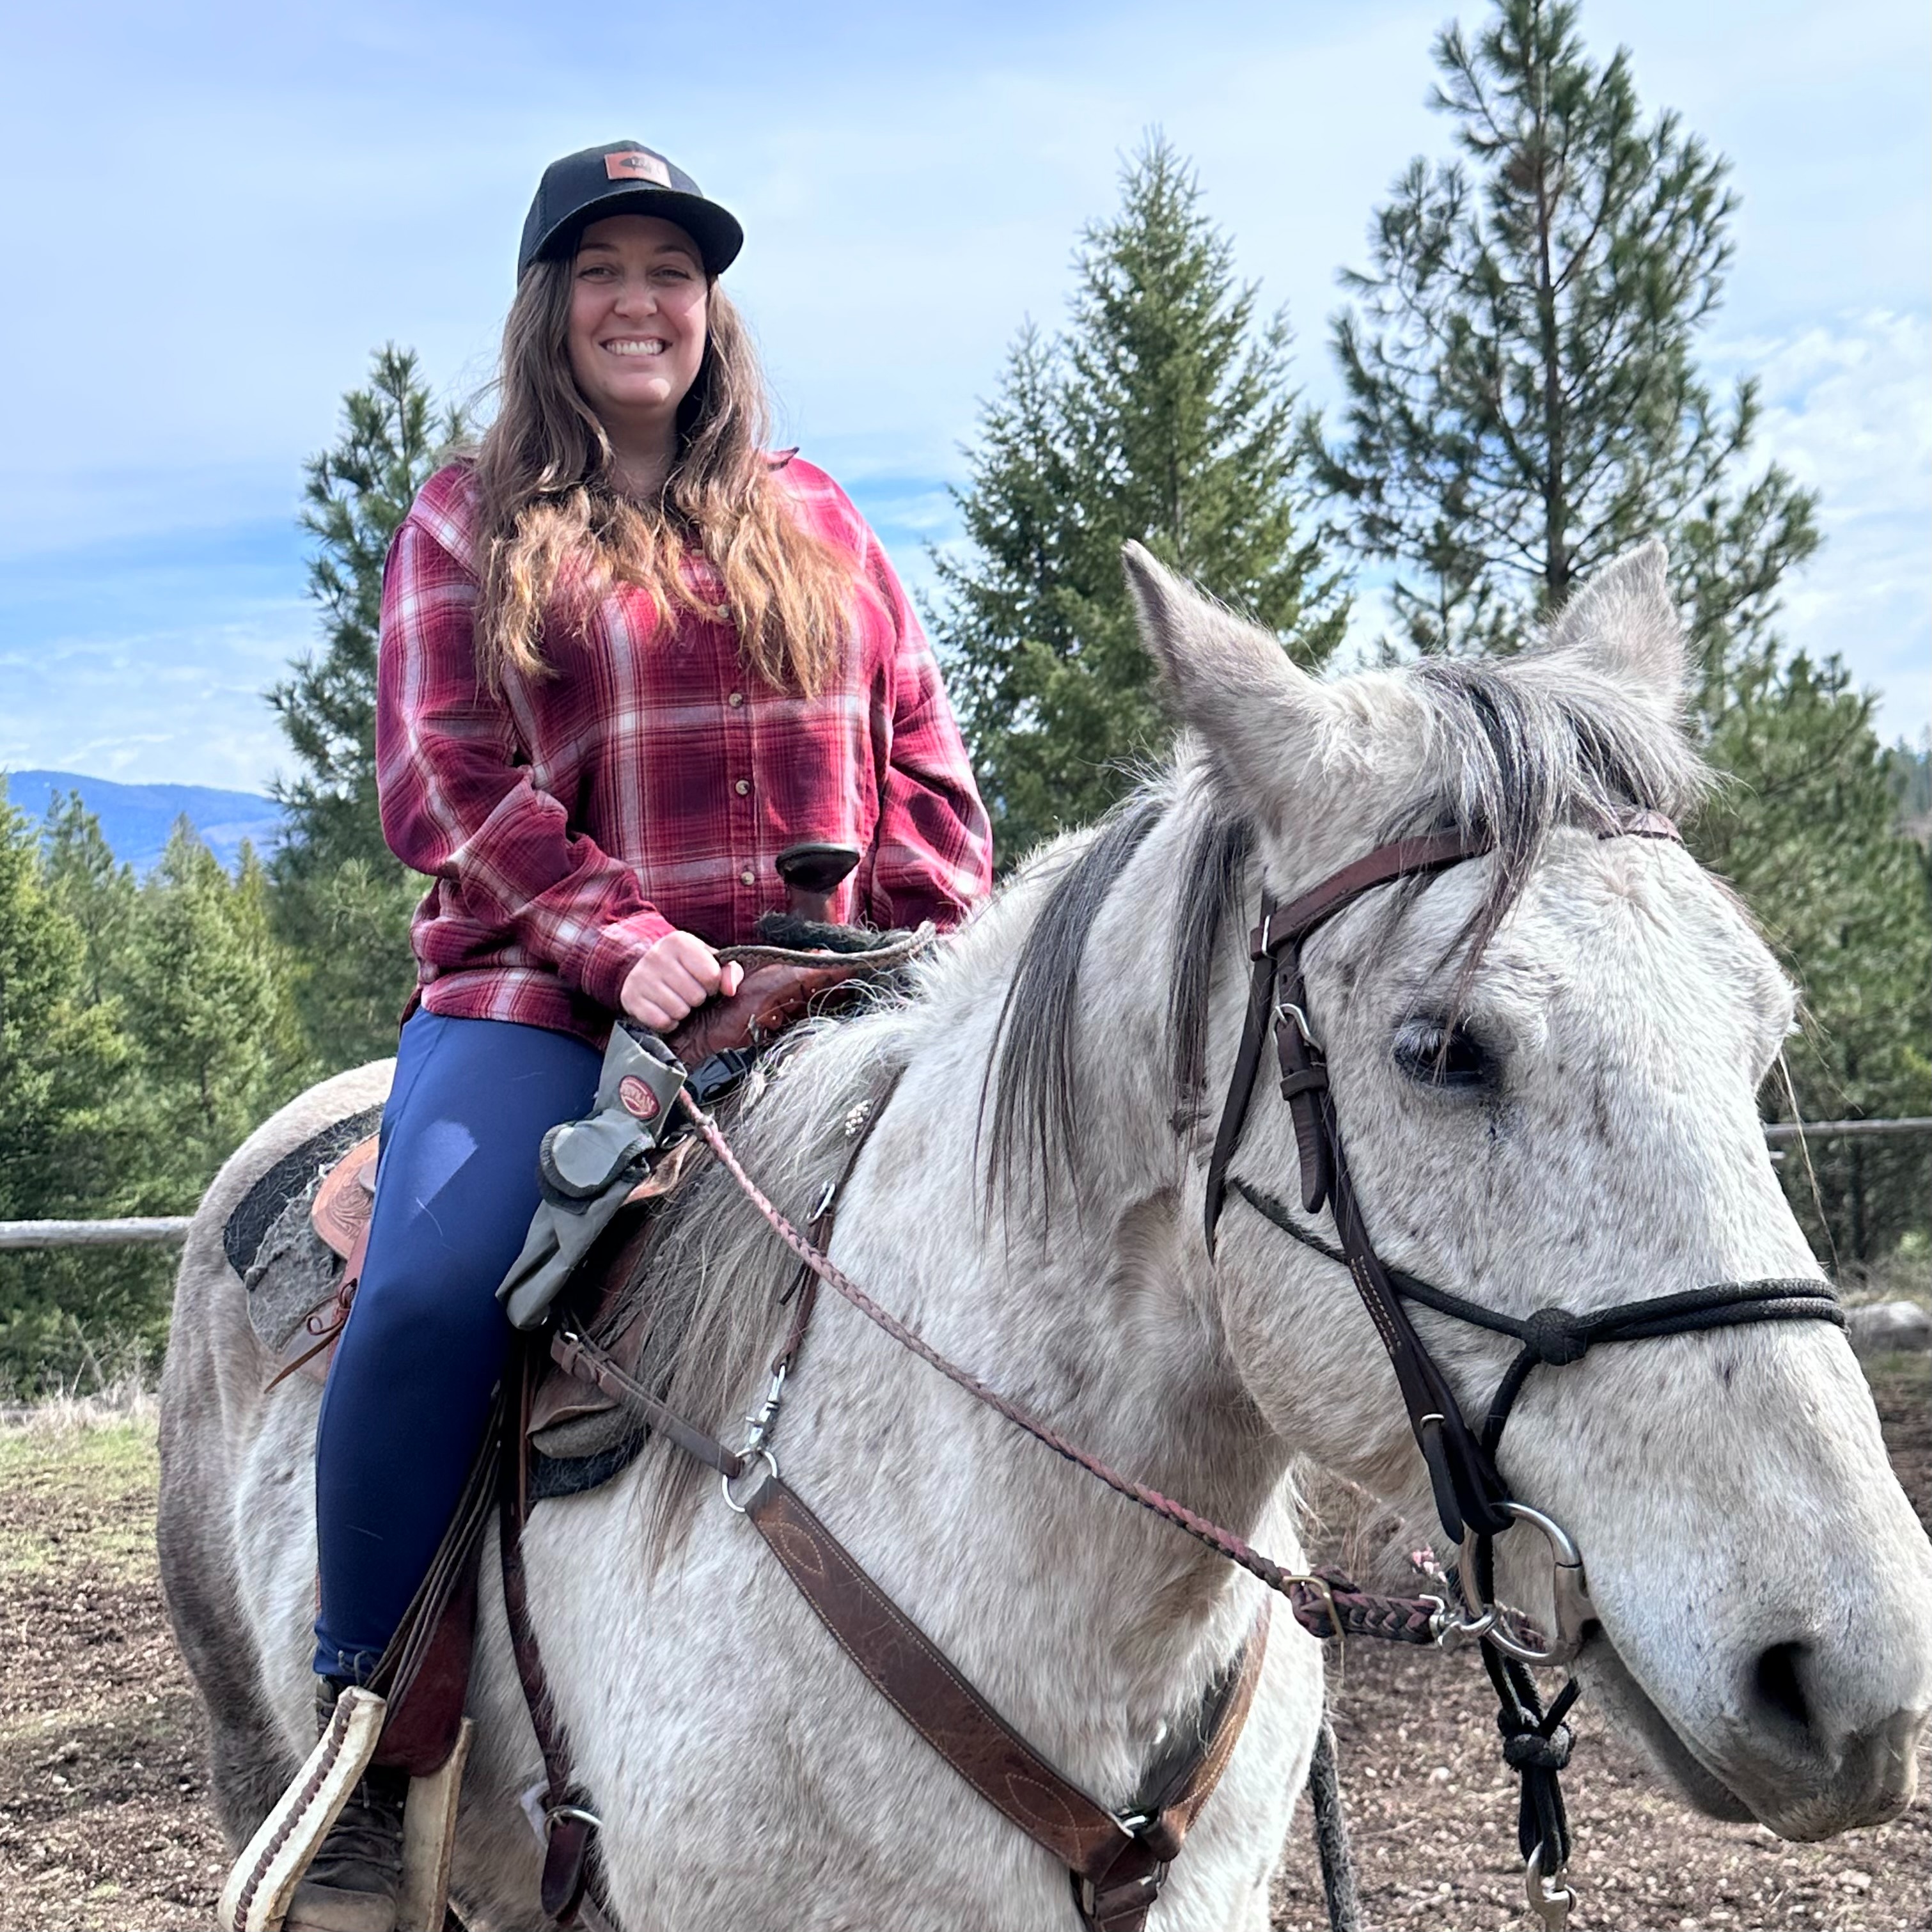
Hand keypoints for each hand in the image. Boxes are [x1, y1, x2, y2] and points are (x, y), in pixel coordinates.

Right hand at [620, 930, 744, 1032]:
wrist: (644, 969)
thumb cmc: (684, 966)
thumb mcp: (708, 961)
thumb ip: (729, 971)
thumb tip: (730, 989)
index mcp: (679, 941)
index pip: (711, 975)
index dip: (713, 985)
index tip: (704, 982)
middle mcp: (657, 955)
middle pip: (696, 996)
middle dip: (697, 998)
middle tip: (688, 992)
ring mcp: (641, 977)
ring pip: (679, 1011)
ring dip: (683, 1011)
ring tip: (677, 999)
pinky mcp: (630, 997)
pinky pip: (662, 1022)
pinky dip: (668, 1022)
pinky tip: (665, 1009)